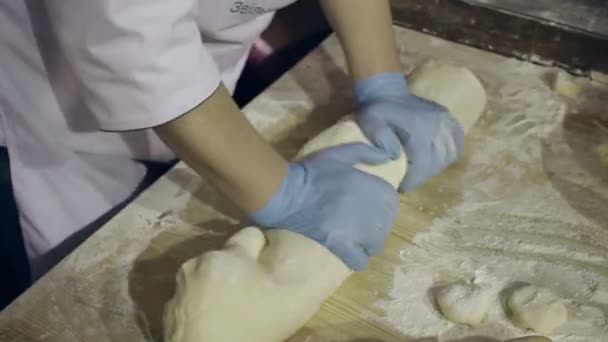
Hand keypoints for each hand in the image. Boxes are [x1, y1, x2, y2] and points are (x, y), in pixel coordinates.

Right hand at [250, 143, 398, 269]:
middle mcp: (365, 210)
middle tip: (368, 224)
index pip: (391, 202)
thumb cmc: (311, 172)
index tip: (377, 206)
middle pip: (385, 225)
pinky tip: (354, 255)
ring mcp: (352, 230)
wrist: (283, 193)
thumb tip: (389, 157)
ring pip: (375, 244)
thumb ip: (365, 152)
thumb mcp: (339, 154)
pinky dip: (359, 259)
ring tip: (361, 241)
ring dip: (371, 243)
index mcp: (367, 186)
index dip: (385, 205)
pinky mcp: (337, 245)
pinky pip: (358, 260)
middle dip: (379, 225)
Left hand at [354, 72, 463, 191]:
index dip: (412, 179)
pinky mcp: (449, 120)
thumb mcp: (369, 120)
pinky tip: (436, 159)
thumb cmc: (376, 109)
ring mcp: (446, 122)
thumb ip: (378, 136)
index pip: (422, 164)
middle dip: (421, 175)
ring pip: (447, 156)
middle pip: (435, 163)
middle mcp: (437, 125)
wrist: (387, 90)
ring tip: (417, 170)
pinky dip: (449, 154)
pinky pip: (456, 144)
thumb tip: (394, 155)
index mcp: (419, 127)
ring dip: (433, 167)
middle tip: (407, 179)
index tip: (401, 185)